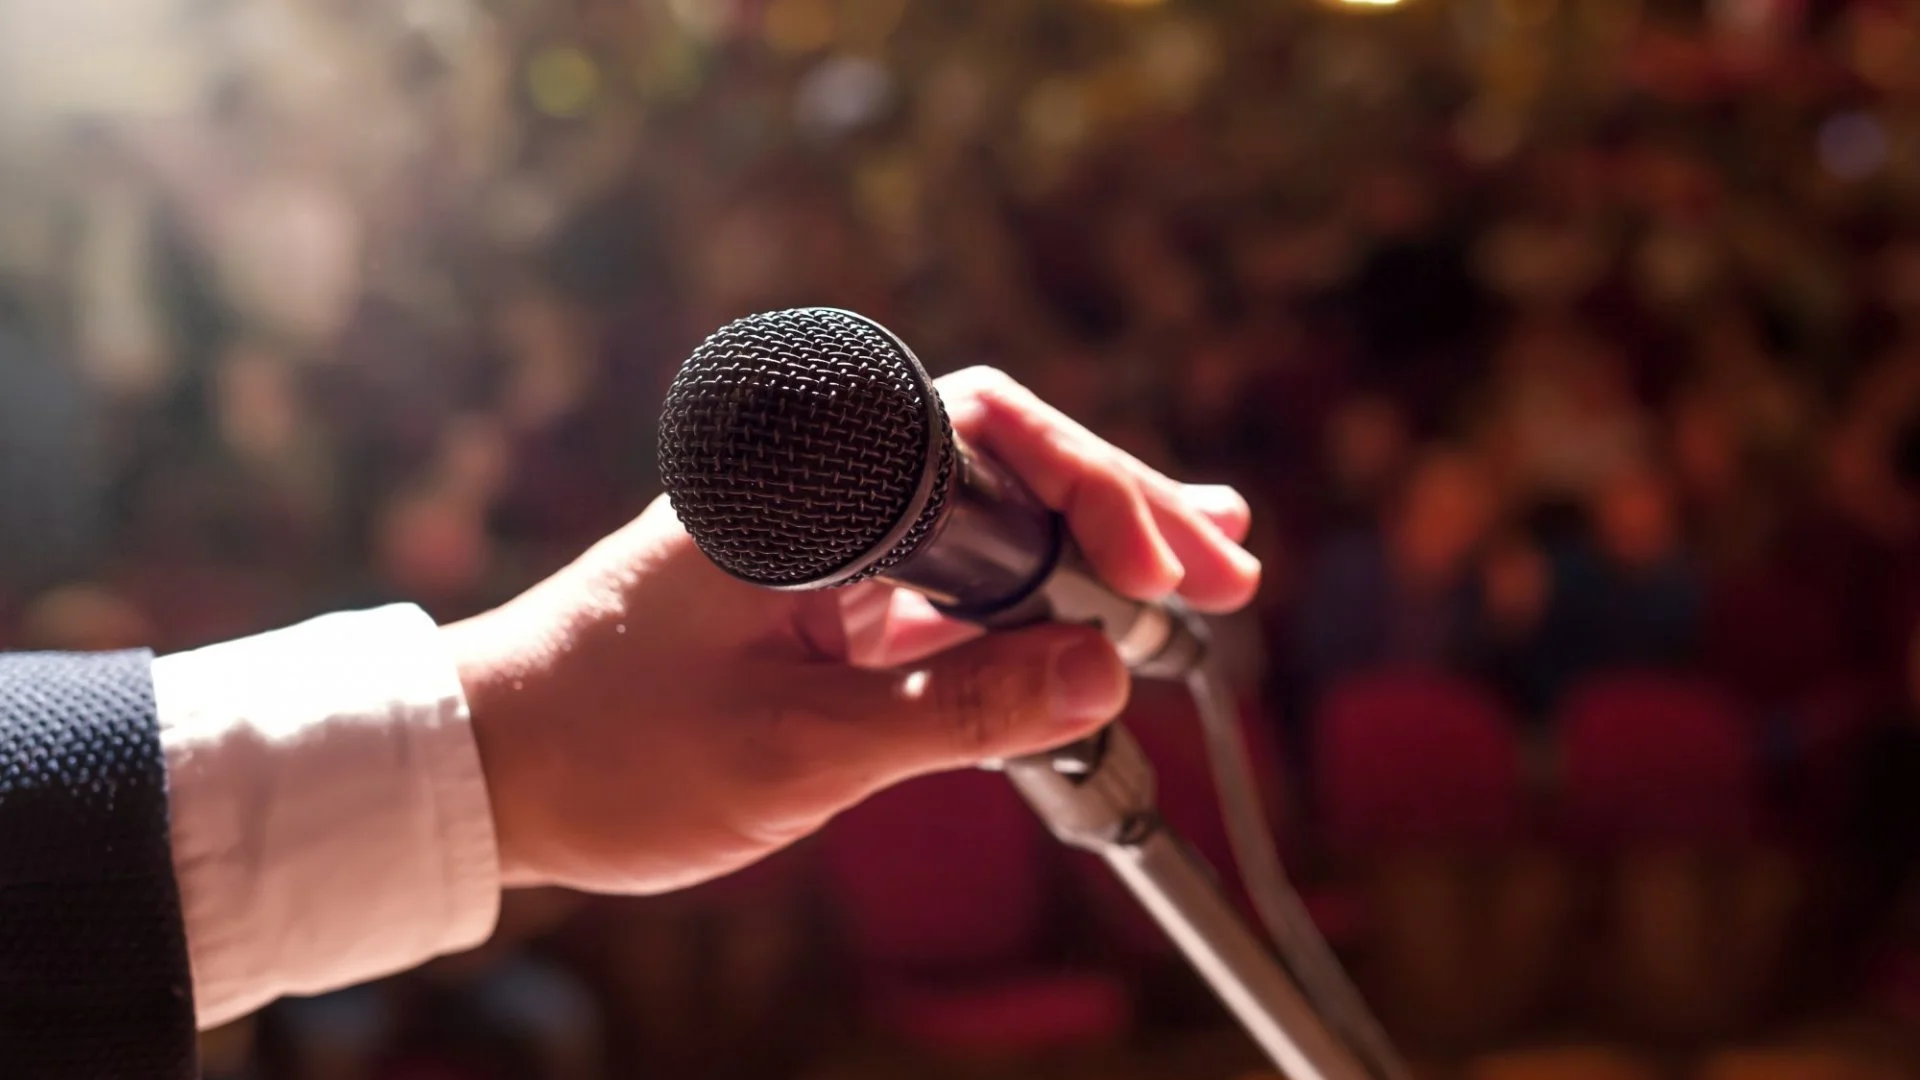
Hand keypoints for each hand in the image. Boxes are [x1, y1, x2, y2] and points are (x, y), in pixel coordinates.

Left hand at [443, 368, 1260, 893]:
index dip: (1098, 492)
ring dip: (1089, 557)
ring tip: (1207, 573)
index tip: (1170, 572)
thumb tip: (1104, 677)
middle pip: (1005, 466)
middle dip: (1121, 515)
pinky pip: (948, 588)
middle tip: (1229, 566)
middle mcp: (818, 491)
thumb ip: (957, 711)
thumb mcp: (796, 749)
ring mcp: (824, 546)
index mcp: (803, 483)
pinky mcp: (823, 602)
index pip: (987, 436)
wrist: (483, 775)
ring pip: (985, 525)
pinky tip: (1101, 627)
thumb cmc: (609, 752)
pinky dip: (1028, 609)